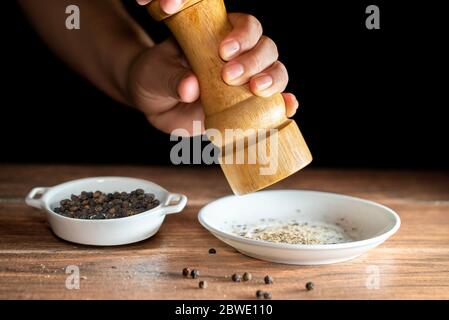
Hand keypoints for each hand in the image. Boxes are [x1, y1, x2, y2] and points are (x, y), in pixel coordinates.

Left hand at [132, 0, 298, 135]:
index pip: (244, 26)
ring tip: (256, 91)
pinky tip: (286, 107)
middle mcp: (239, 56)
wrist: (156, 102)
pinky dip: (284, 104)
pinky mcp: (249, 107)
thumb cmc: (155, 78)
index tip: (224, 52)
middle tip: (230, 76)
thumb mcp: (155, 74)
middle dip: (254, 60)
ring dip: (272, 80)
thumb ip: (171, 78)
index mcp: (219, 36)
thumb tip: (191, 87)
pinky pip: (275, 104)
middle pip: (266, 48)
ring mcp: (246, 82)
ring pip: (276, 72)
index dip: (242, 35)